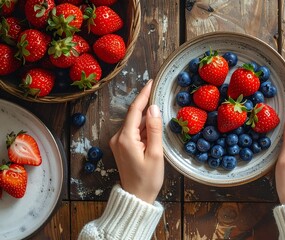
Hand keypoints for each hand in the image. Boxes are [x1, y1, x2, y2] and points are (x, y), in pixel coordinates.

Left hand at [109, 80, 163, 203]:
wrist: (136, 197)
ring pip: (135, 123)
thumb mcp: (155, 154)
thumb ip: (154, 129)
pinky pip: (134, 132)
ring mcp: (119, 143)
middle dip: (146, 104)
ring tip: (161, 109)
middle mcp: (118, 138)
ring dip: (147, 118)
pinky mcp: (122, 147)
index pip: (135, 110)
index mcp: (125, 138)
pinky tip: (154, 126)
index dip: (143, 95)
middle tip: (160, 92)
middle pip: (134, 115)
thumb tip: (154, 108)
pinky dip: (144, 128)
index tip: (151, 82)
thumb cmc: (148, 179)